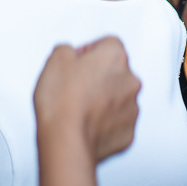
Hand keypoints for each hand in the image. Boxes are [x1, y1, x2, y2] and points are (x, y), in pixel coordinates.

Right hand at [34, 37, 140, 161]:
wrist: (66, 141)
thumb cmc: (62, 103)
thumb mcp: (55, 58)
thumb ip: (66, 49)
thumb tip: (69, 55)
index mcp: (115, 57)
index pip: (107, 44)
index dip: (88, 52)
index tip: (75, 62)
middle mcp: (130, 81)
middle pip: (115, 72)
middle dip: (97, 78)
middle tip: (74, 87)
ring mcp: (131, 109)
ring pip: (118, 98)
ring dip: (102, 100)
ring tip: (77, 109)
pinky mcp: (127, 134)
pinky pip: (116, 123)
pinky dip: (104, 123)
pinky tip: (85, 125)